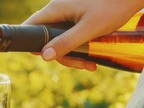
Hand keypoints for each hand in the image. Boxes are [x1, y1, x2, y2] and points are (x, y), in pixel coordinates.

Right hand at [23, 0, 143, 69]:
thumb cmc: (113, 7)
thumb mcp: (89, 29)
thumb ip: (66, 42)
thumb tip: (44, 56)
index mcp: (56, 9)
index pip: (30, 27)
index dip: (32, 44)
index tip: (46, 58)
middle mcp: (58, 10)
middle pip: (47, 39)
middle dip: (62, 56)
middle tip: (81, 65)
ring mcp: (67, 14)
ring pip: (59, 40)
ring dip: (73, 55)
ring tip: (91, 64)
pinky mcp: (76, 18)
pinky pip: (69, 36)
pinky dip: (78, 48)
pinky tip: (91, 57)